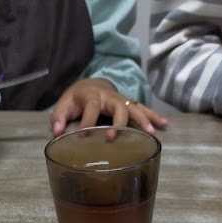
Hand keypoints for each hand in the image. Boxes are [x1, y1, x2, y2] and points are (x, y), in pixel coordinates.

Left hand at [50, 78, 166, 136]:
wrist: (90, 85)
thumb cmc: (76, 99)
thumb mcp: (63, 105)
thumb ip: (59, 118)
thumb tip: (57, 133)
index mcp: (92, 96)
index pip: (91, 108)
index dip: (87, 122)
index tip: (84, 137)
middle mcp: (110, 97)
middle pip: (117, 107)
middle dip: (117, 123)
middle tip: (114, 137)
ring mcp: (121, 100)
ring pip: (134, 108)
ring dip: (143, 120)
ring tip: (152, 133)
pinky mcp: (129, 105)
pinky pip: (143, 110)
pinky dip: (154, 116)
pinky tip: (165, 125)